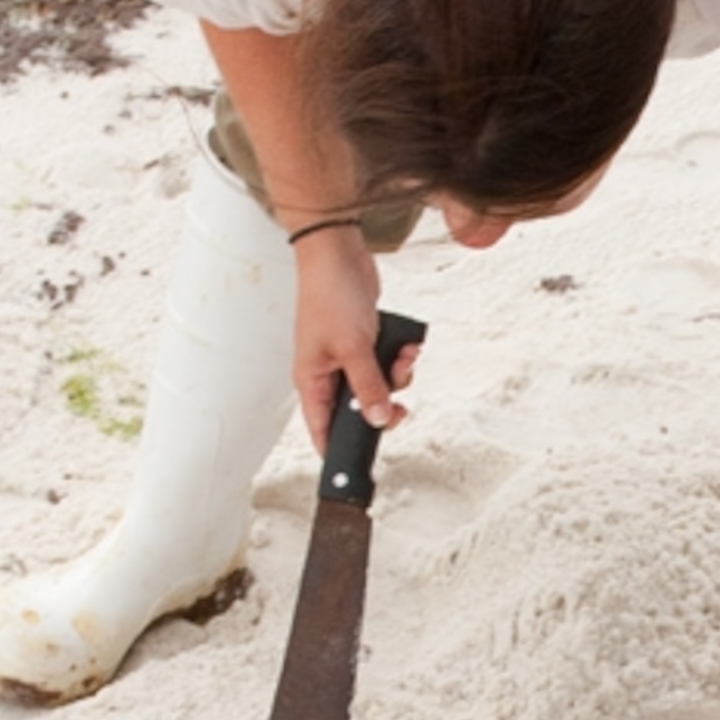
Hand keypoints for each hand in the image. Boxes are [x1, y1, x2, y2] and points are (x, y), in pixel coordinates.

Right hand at [290, 233, 412, 451]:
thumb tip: (378, 419)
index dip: (339, 450)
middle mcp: (328, 373)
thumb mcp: (352, 349)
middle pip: (358, 410)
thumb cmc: (329, 295)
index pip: (322, 430)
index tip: (358, 466)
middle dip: (383, 406)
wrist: (338, 253)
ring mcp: (347, 357)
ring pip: (379, 386)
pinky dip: (400, 356)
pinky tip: (407, 342)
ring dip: (398, 376)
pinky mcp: (365, 341)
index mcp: (312, 381)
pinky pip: (387, 363)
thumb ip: (368, 387)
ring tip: (404, 356)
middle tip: (400, 406)